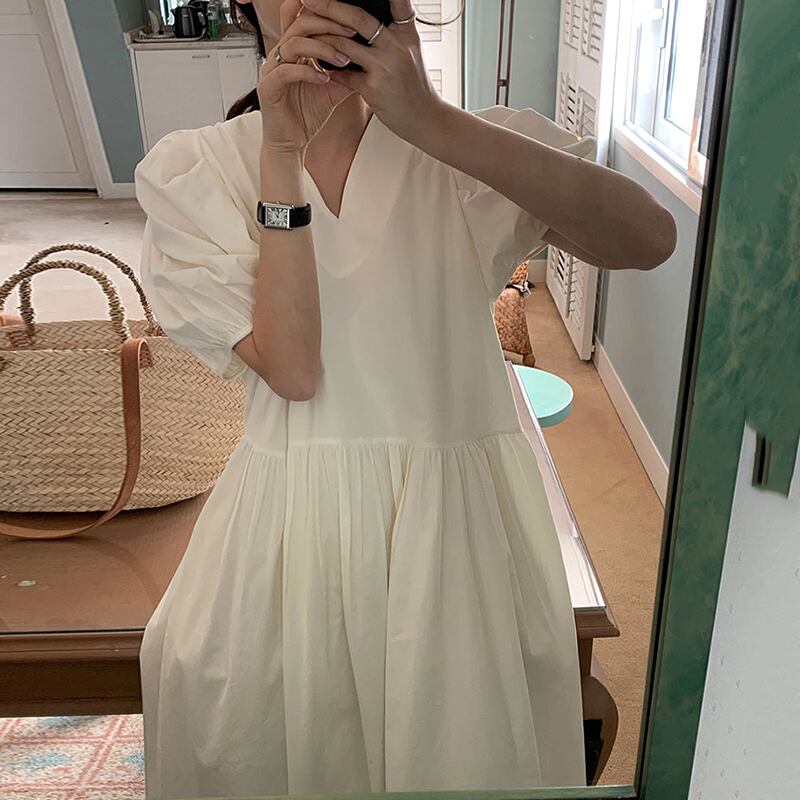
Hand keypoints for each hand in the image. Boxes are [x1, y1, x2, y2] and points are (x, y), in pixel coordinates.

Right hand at [258, 0, 360, 153]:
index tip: (353, 23)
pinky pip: (286, 71)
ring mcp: (271, 69)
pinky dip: (308, 73)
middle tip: (351, 33)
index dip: (326, 15)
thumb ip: (345, 72)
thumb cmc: (306, 115)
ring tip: (343, 60)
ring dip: (322, 49)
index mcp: (294, 50)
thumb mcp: (332, 89)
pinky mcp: (268, 87)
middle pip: (300, 23)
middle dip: (328, 25)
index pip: (304, 19)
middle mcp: (280, 55)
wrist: (291, 143)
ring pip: (294, 44)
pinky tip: (325, 79)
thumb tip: (368, 59)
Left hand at [300, 0, 443, 142]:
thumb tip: (360, 19)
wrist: (425, 119)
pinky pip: (343, 75)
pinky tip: (321, 67)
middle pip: (357, 17)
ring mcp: (384, 67)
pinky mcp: (373, 88)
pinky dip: (330, 70)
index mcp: (406, 34)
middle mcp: (396, 46)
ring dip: (322, 39)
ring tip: (306, 34)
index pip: (397, 1)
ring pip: (343, 45)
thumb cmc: (414, 86)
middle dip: (328, 6)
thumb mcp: (410, 52)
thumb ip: (392, 33)